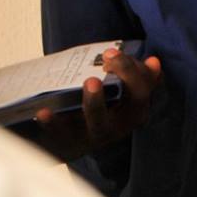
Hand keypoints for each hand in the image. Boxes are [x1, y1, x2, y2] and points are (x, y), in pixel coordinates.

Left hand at [35, 49, 161, 161]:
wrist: (67, 144)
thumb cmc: (99, 112)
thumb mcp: (120, 96)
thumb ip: (137, 78)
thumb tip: (154, 62)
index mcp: (132, 113)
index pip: (142, 92)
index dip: (132, 70)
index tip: (110, 52)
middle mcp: (118, 127)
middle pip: (130, 109)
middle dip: (127, 80)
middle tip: (107, 62)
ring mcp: (94, 136)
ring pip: (99, 123)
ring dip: (96, 102)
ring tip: (91, 81)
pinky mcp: (69, 143)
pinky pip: (60, 134)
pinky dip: (53, 124)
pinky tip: (43, 111)